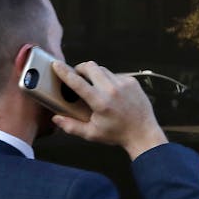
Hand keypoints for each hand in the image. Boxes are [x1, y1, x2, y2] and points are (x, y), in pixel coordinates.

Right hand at [50, 60, 167, 159]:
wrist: (143, 133)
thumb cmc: (116, 134)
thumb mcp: (92, 134)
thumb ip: (71, 126)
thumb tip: (55, 118)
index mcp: (100, 102)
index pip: (78, 82)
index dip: (65, 72)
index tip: (56, 64)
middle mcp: (112, 90)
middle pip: (90, 66)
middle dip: (80, 68)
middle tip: (77, 75)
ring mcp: (124, 83)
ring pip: (102, 69)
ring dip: (94, 74)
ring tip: (93, 86)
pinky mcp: (132, 81)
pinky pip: (115, 74)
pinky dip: (108, 80)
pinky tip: (110, 92)